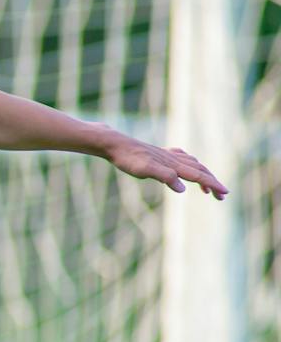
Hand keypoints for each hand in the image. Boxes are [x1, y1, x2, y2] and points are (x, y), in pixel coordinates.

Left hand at [106, 136, 227, 198]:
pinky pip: (183, 159)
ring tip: (207, 189)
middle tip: (222, 196)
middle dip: (212, 183)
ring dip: (204, 175)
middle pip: (200, 170)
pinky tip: (188, 166)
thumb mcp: (146, 170)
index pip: (198, 176)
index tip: (225, 193)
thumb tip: (183, 188)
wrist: (117, 144)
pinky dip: (191, 165)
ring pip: (194, 164)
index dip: (213, 184)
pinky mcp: (161, 154)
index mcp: (173, 165)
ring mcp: (168, 155)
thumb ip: (165, 177)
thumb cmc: (129, 159)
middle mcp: (175, 158)